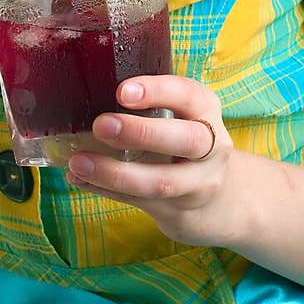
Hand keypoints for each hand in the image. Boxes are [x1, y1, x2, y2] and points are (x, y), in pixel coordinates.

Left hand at [67, 75, 237, 247]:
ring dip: (115, 172)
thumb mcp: (183, 117)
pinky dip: (106, 190)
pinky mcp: (179, 212)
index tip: (123, 91)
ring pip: (162, 181)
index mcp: (206, 113)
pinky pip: (140, 202)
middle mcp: (211, 149)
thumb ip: (151, 104)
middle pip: (188, 140)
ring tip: (79, 162)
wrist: (224, 200)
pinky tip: (80, 179)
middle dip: (142, 132)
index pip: (190, 96)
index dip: (158, 91)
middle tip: (101, 125)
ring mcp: (198, 185)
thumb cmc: (186, 143)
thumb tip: (86, 91)